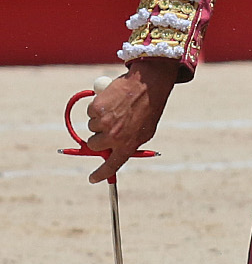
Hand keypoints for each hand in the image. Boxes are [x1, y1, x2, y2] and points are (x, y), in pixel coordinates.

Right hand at [86, 61, 177, 183]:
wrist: (148, 84)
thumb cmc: (149, 108)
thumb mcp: (145, 132)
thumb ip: (128, 144)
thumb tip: (112, 153)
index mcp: (127, 145)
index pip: (111, 166)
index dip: (100, 174)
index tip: (92, 178)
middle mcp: (114, 137)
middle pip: (94, 145)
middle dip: (98, 138)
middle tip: (108, 128)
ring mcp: (104, 123)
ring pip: (92, 127)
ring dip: (100, 120)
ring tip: (117, 110)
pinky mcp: (96, 109)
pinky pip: (90, 113)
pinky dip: (97, 108)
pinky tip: (112, 101)